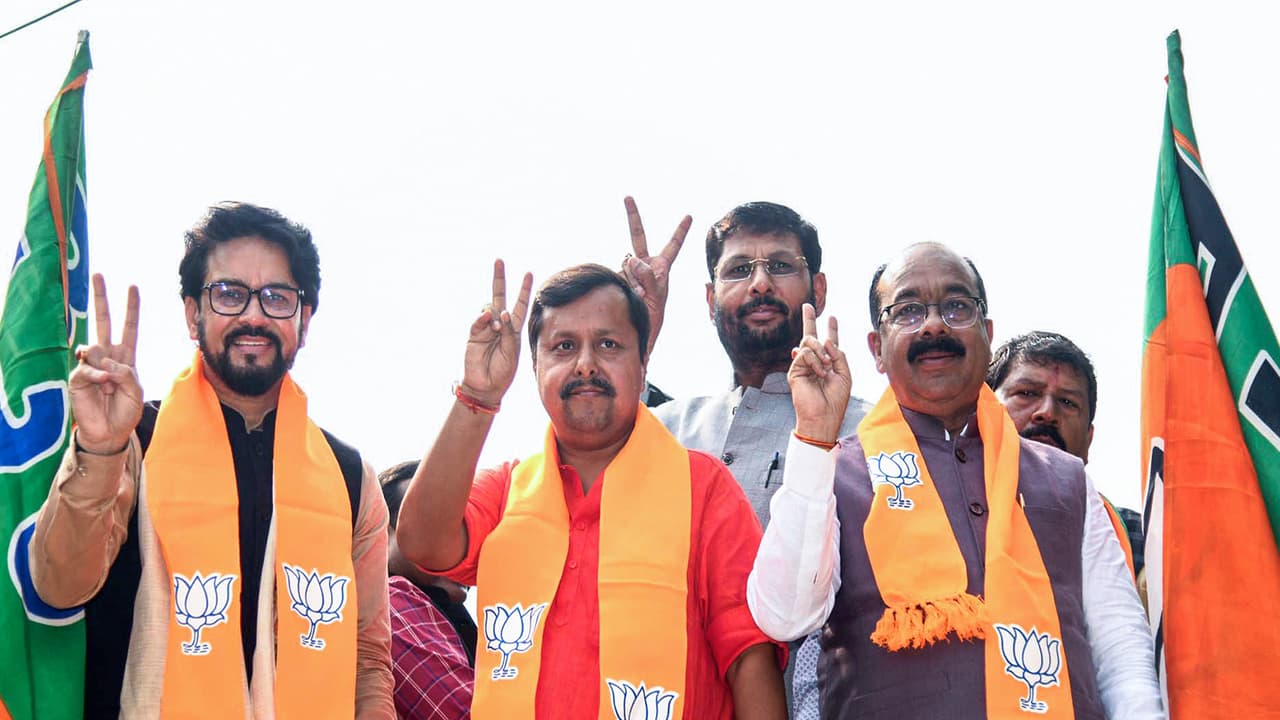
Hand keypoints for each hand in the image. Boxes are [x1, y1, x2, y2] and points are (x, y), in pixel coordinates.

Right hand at [70, 274, 141, 453]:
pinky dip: (98, 375)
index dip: (131, 309)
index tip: (133, 287)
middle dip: (101, 299)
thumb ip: (127, 373)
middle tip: (99, 275)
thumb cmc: (125, 411)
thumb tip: (107, 361)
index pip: (129, 328)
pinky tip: (103, 384)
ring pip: (95, 347)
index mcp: (125, 357)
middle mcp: (107, 356)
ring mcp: (91, 365)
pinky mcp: (78, 377)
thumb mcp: (136, 390)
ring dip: (107, 367)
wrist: (110, 432)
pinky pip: (88, 367)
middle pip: (104, 322)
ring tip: (111, 386)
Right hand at [460, 259, 532, 407]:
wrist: (488, 387)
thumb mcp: (513, 352)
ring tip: (498, 329)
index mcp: (513, 328)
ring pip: (489, 308)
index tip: (528, 272)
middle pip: (499, 296)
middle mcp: (499, 324)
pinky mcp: (474, 334)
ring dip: (495, 313)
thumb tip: (502, 312)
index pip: (519, 304)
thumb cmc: (504, 371)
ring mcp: (486, 328)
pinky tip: (489, 320)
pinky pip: (479, 320)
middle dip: (499, 278)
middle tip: (499, 260)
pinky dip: (484, 318)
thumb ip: (509, 332)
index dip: (524, 289)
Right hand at [619, 196, 690, 356]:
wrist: (634, 334)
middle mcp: (644, 266)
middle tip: (627, 197)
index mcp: (660, 270)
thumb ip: (647, 277)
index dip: (680, 232)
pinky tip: (629, 295)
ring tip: (639, 297)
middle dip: (632, 216)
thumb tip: (631, 257)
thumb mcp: (656, 299)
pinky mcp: (616, 276)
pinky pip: (619, 274)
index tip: (689, 216)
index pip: (672, 247)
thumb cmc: (651, 320)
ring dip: (634, 280)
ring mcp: (628, 270)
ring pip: (628, 263)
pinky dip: (625, 285)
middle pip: (638, 237)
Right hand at [787, 304, 850, 442]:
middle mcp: (815, 362)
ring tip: (826, 367)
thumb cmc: (836, 400)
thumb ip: (839, 355)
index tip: (832, 317)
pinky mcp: (795, 370)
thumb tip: (825, 340)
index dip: (831, 330)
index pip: (829, 344)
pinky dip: (815, 361)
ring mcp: (803, 366)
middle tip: (807, 306)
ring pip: (808, 342)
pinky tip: (819, 372)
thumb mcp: (845, 375)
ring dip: (821, 352)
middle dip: (809, 320)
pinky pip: (804, 353)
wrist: (823, 416)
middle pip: (811, 337)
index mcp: (829, 364)